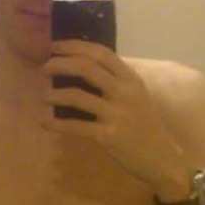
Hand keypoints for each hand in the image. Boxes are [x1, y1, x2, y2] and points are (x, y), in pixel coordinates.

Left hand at [40, 40, 187, 193]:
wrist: (162, 158)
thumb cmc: (145, 126)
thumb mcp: (138, 96)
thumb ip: (116, 80)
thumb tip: (84, 65)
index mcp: (131, 79)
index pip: (101, 53)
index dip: (74, 46)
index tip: (55, 47)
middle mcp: (124, 93)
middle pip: (86, 68)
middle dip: (59, 65)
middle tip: (44, 69)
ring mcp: (117, 115)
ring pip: (76, 96)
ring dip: (54, 94)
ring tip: (43, 96)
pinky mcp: (108, 136)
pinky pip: (75, 126)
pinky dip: (56, 123)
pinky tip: (44, 121)